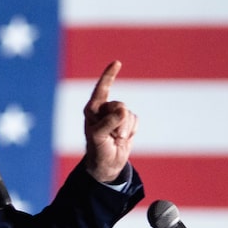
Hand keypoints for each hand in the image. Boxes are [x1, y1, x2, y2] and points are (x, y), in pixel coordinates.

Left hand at [83, 60, 137, 182]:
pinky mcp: (127, 121)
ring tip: (115, 139)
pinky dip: (131, 132)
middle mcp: (103, 109)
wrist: (107, 165)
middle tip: (112, 136)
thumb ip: (109, 123)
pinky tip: (123, 138)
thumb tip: (123, 110)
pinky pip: (135, 120)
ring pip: (129, 114)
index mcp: (92, 109)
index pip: (102, 89)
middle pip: (120, 106)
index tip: (117, 63)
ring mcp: (116, 115)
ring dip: (124, 130)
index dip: (109, 75)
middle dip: (119, 123)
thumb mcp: (98, 137)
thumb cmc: (97, 150)